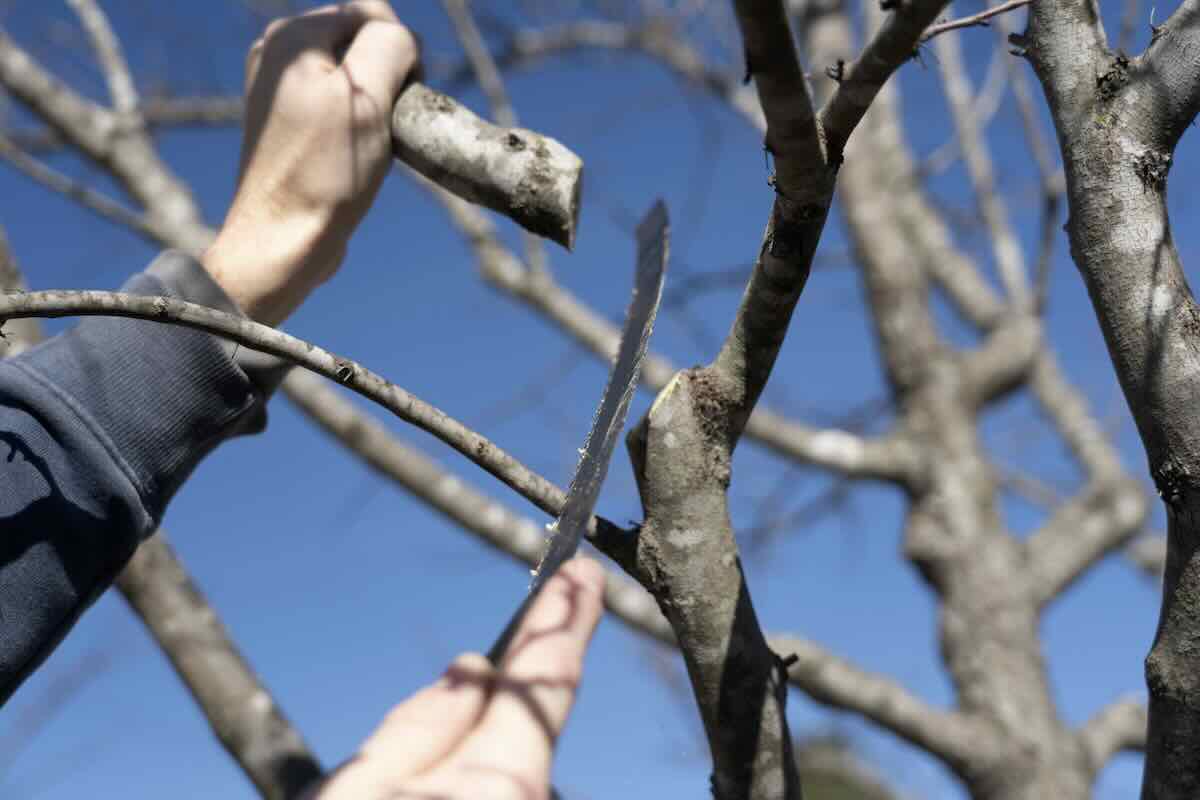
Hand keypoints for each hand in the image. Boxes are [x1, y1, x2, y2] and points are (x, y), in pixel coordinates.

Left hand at [203, 1, 417, 324]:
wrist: (283, 241)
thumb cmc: (326, 173)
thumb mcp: (369, 98)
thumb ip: (388, 45)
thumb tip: (400, 37)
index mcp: (292, 37)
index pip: (370, 13)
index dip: (399, 52)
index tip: (399, 100)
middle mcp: (277, 54)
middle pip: (361, 42)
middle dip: (386, 78)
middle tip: (383, 126)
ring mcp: (279, 89)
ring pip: (355, 77)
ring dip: (376, 106)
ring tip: (367, 146)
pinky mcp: (288, 124)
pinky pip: (340, 106)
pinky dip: (359, 125)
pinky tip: (354, 157)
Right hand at [301, 558, 605, 799]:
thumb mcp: (359, 793)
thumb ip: (418, 729)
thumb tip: (473, 668)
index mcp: (500, 778)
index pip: (546, 677)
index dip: (563, 617)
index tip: (583, 569)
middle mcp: (528, 798)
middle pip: (538, 709)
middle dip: (553, 643)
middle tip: (581, 581)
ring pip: (514, 746)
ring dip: (511, 700)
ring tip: (532, 636)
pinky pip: (502, 776)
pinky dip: (493, 740)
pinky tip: (481, 713)